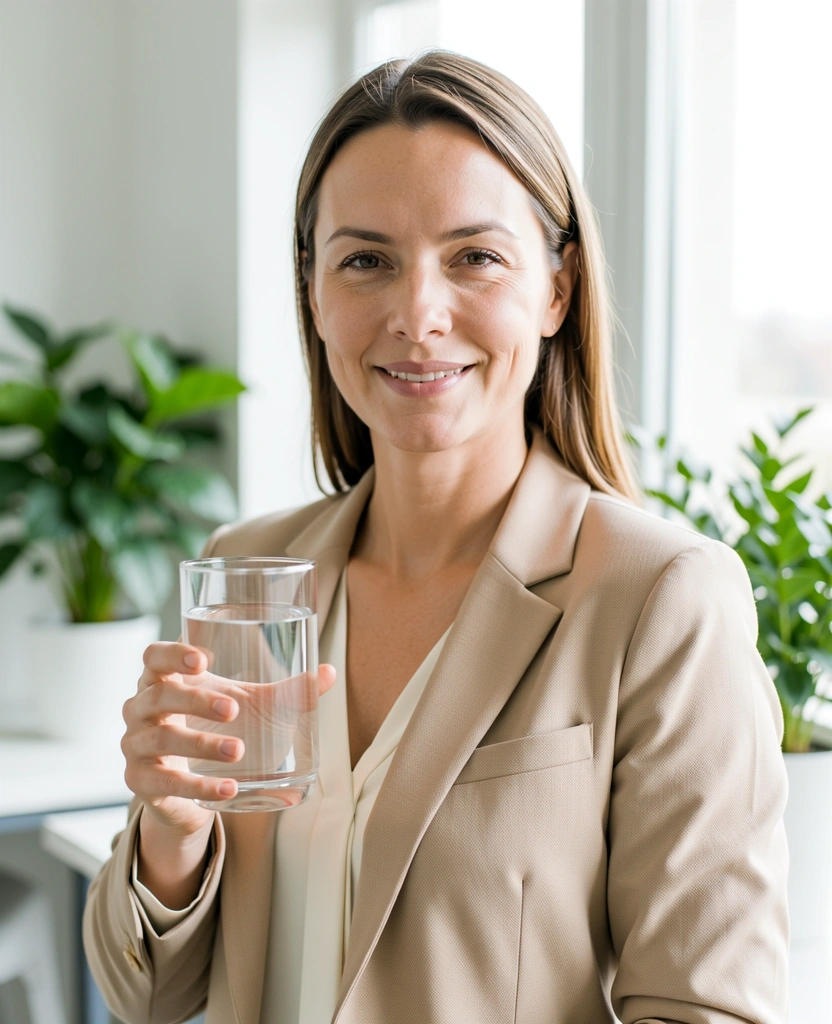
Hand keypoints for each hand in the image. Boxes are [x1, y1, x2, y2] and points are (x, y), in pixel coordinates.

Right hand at [122, 641, 335, 838]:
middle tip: (233, 709)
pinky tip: (228, 787)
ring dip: (201, 744)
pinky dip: (198, 785)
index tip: (203, 660)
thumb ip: (288, 691)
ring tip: (238, 750)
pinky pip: (166, 783)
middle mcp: (140, 708)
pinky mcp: (141, 782)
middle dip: (196, 700)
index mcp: (163, 679)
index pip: (153, 656)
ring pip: (162, 739)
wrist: (193, 785)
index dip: (172, 654)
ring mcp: (136, 746)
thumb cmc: (217, 727)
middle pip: (159, 695)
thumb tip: (329, 673)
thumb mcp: (251, 705)